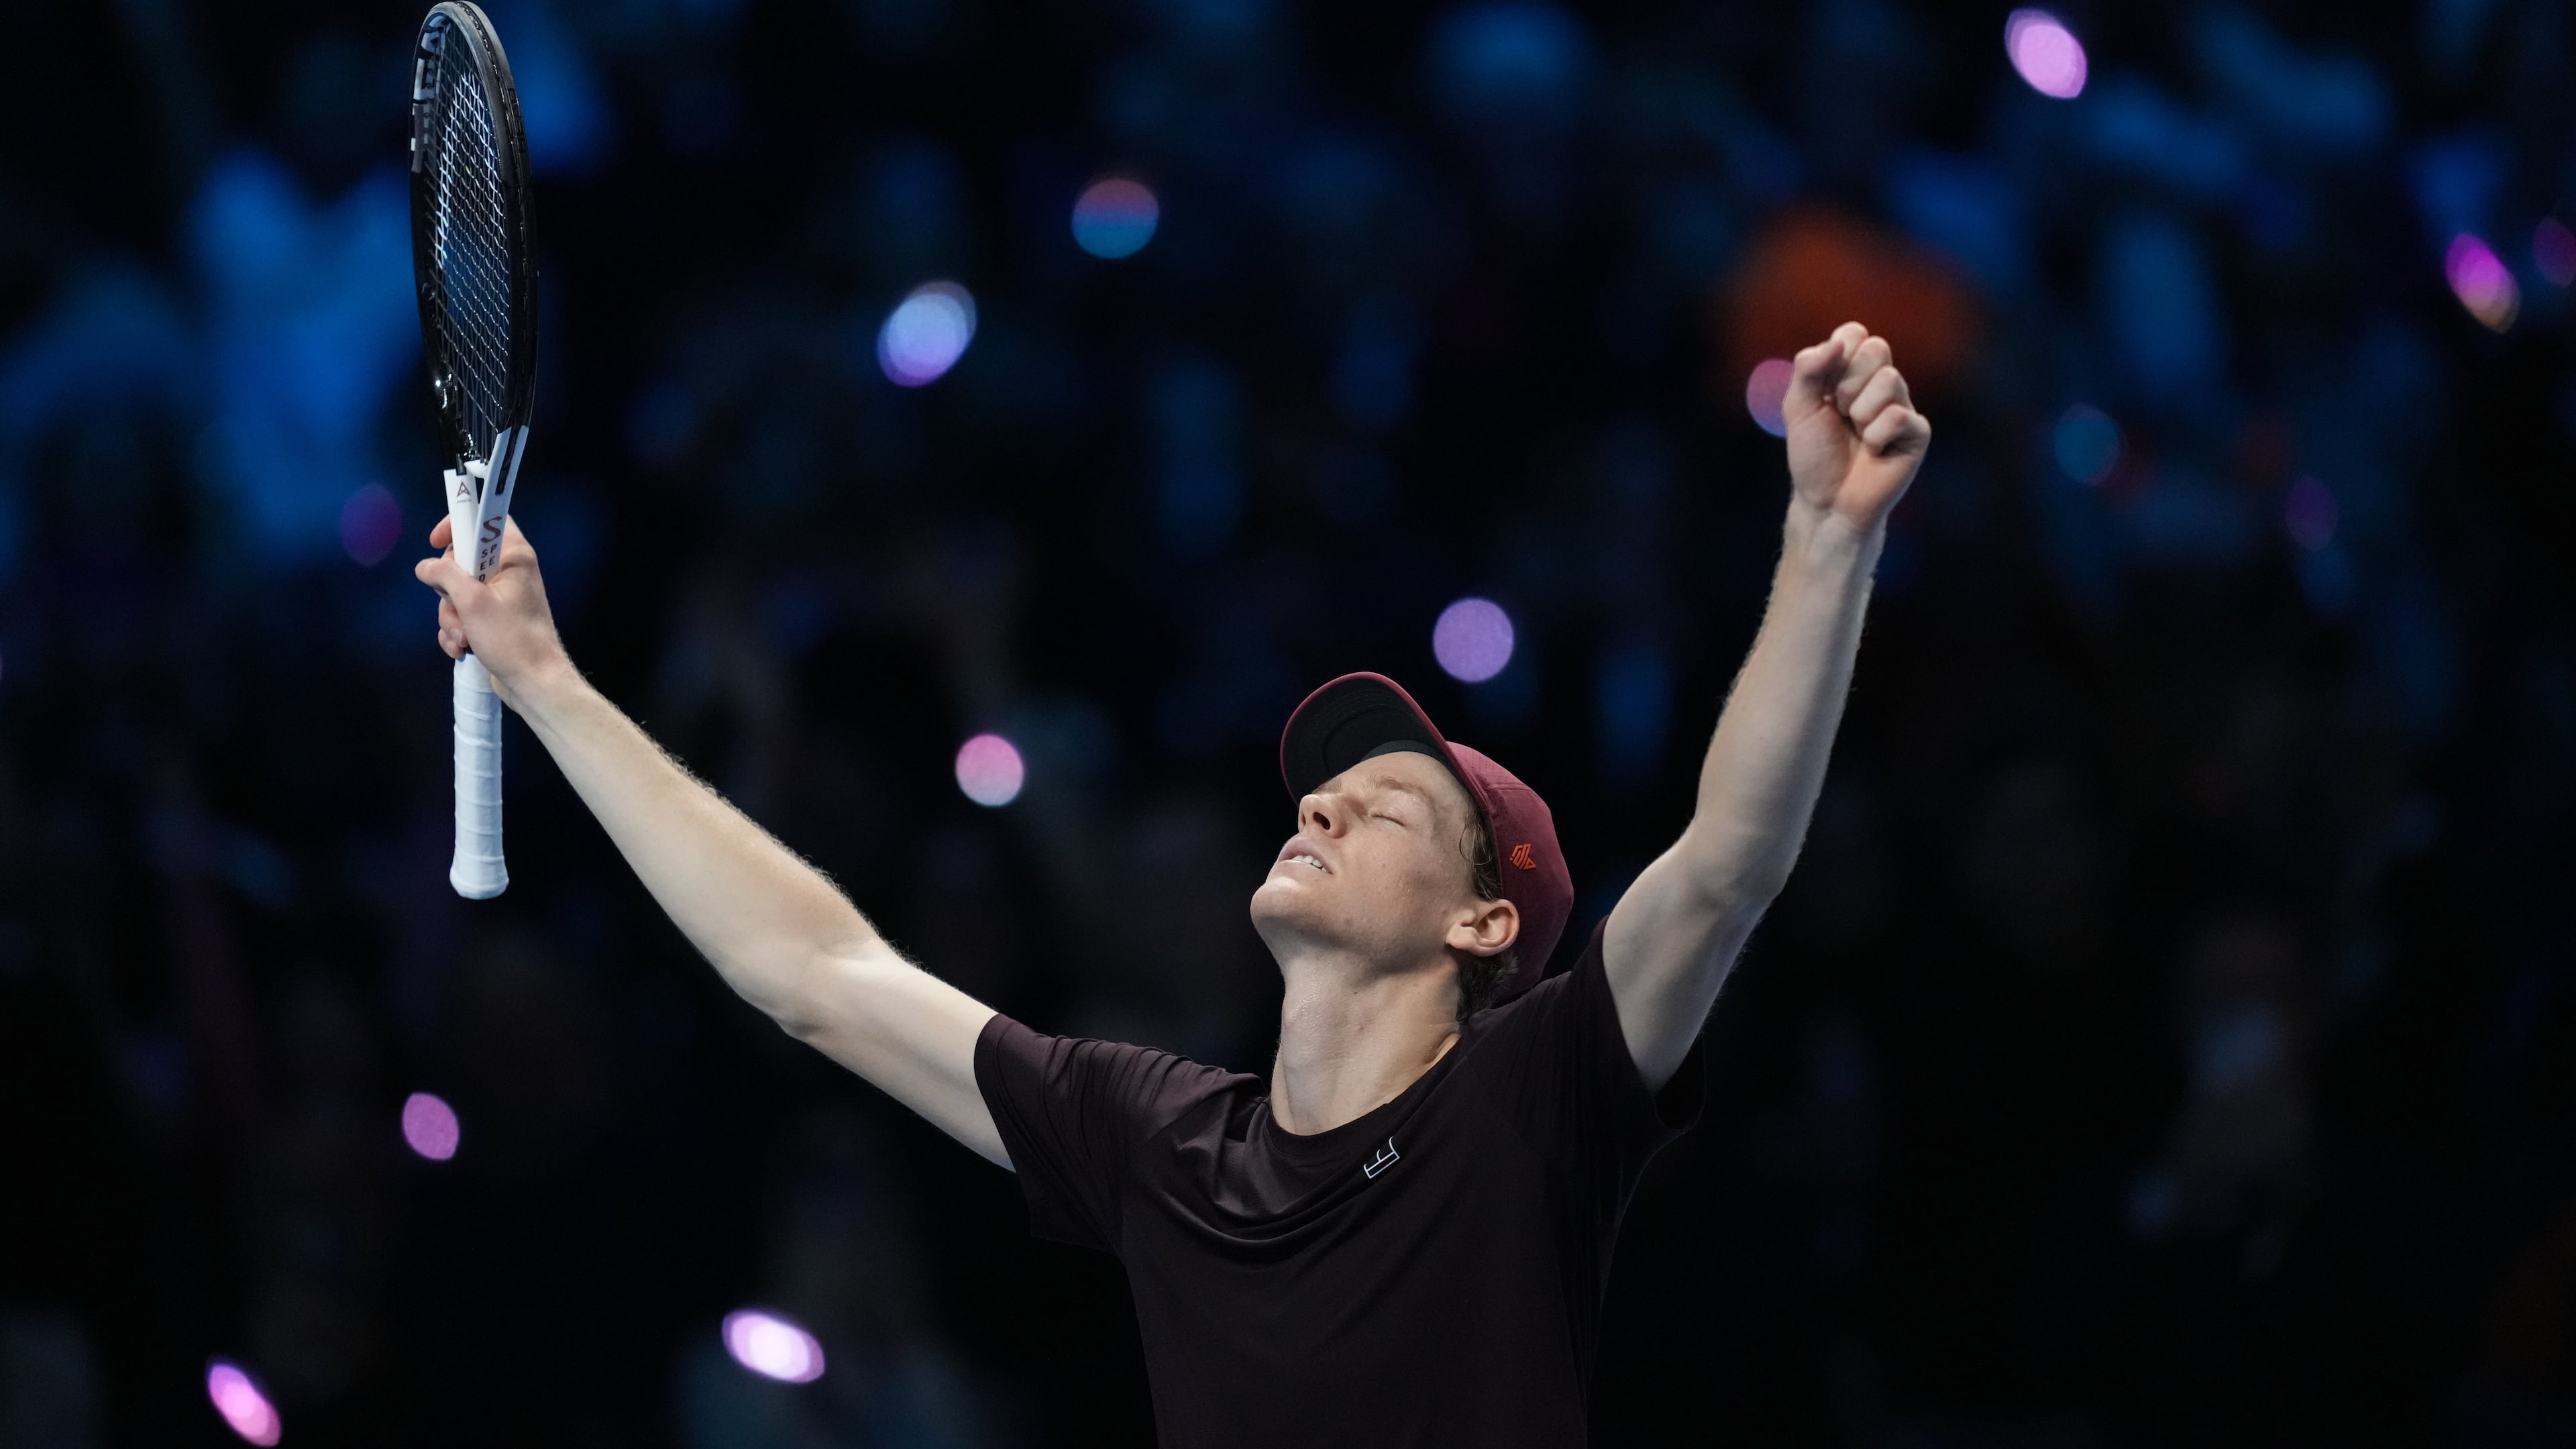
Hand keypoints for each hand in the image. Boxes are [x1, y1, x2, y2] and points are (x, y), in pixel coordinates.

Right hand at [413, 516, 571, 710]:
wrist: (534, 683)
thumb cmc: (511, 638)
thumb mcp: (472, 602)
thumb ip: (444, 575)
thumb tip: (425, 566)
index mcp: (513, 557)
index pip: (484, 521)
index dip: (457, 525)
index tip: (436, 542)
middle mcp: (508, 573)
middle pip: (461, 563)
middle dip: (449, 592)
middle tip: (459, 609)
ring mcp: (500, 598)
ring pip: (457, 594)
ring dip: (452, 618)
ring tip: (465, 638)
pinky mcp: (492, 621)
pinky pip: (462, 616)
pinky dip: (457, 632)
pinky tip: (462, 649)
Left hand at [1783, 322, 1931, 531]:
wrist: (1827, 501)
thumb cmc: (1814, 455)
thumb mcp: (1798, 407)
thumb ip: (1808, 369)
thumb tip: (1837, 342)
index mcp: (1853, 371)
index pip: (1855, 333)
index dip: (1836, 356)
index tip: (1824, 390)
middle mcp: (1882, 384)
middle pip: (1877, 348)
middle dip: (1847, 384)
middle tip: (1840, 414)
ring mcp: (1903, 406)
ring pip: (1889, 380)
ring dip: (1860, 412)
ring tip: (1857, 435)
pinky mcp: (1918, 432)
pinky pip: (1899, 415)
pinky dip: (1875, 436)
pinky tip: (1874, 451)